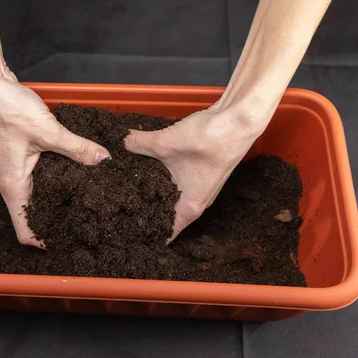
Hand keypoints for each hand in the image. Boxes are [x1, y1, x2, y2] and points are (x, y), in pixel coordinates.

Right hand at [0, 67, 110, 247]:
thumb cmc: (5, 109)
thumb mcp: (47, 131)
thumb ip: (76, 148)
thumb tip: (102, 160)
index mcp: (13, 186)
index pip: (25, 230)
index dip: (45, 242)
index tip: (69, 244)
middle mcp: (11, 182)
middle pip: (33, 214)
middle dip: (57, 219)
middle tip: (87, 220)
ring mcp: (14, 168)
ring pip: (37, 193)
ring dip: (57, 197)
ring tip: (86, 198)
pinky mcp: (18, 153)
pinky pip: (38, 174)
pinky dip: (55, 176)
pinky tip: (74, 168)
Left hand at [125, 104, 264, 242]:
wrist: (239, 120)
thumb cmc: (211, 139)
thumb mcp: (166, 143)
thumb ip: (138, 144)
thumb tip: (118, 143)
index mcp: (189, 207)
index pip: (165, 233)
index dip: (146, 237)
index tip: (126, 237)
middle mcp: (196, 201)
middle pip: (165, 216)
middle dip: (144, 213)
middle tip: (118, 212)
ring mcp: (199, 187)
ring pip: (171, 198)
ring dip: (153, 195)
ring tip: (126, 193)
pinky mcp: (199, 172)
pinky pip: (176, 183)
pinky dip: (162, 180)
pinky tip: (146, 170)